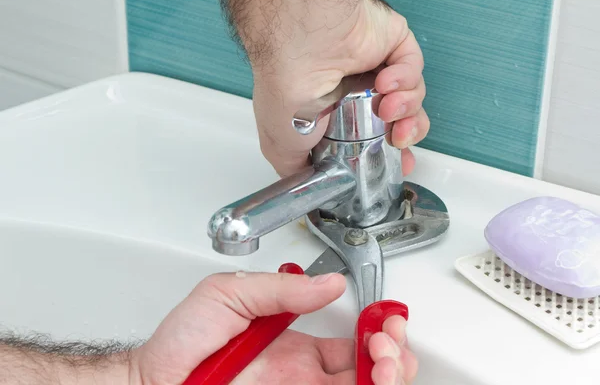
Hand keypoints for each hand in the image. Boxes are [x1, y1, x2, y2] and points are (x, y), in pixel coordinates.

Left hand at [130, 271, 417, 383]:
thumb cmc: (182, 342)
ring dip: (385, 375)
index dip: (378, 333)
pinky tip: (369, 382)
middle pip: (368, 372)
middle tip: (386, 345)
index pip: (353, 344)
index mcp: (296, 347)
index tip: (385, 322)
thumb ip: (281, 289)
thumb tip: (329, 283)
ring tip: (383, 363)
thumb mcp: (231, 295)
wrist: (154, 379)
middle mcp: (304, 376)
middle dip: (391, 356)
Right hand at [225, 0, 427, 176]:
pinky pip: (413, 69)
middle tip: (399, 144)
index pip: (372, 140)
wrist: (300, 46)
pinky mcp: (392, 45)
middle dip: (403, 137)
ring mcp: (375, 68)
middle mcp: (356, 92)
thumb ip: (301, 172)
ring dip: (405, 110)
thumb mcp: (282, 148)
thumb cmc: (286, 87)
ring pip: (411, 99)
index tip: (397, 166)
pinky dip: (405, 80)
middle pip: (399, 122)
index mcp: (334, 114)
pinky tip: (386, 83)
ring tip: (387, 110)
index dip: (388, 155)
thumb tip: (311, 187)